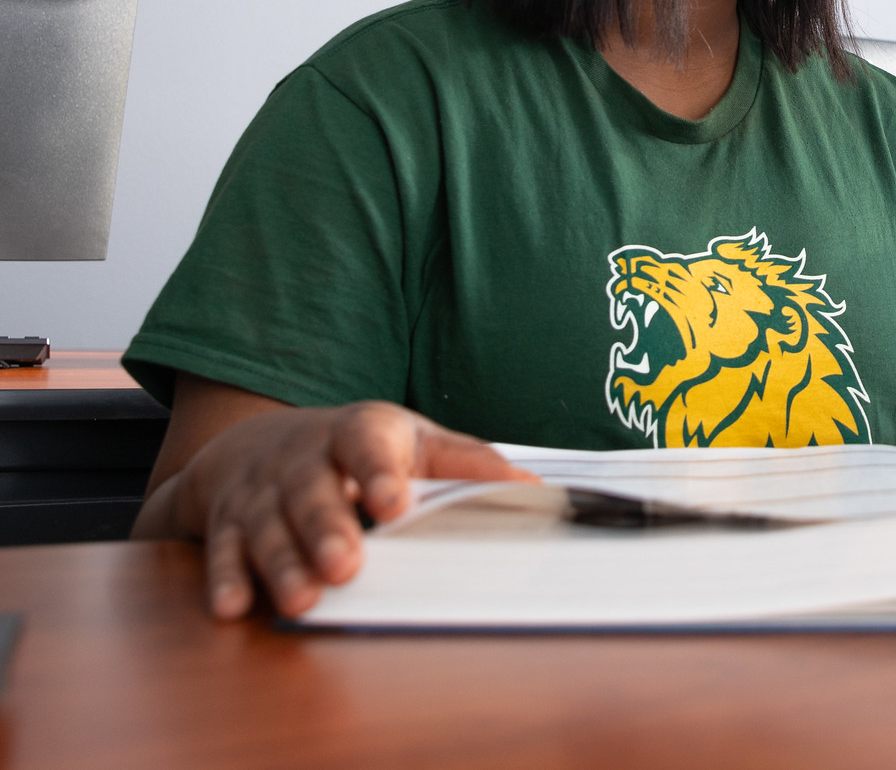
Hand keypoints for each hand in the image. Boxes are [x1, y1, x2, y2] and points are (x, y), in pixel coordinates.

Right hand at [164, 402, 535, 619]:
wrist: (258, 442)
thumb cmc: (358, 447)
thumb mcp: (414, 441)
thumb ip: (466, 464)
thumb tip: (530, 487)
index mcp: (357, 432)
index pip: (367, 446)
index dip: (380, 472)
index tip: (395, 502)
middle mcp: (302, 460)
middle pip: (312, 492)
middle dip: (326, 529)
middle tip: (346, 565)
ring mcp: (261, 493)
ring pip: (267, 526)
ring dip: (281, 563)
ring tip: (302, 598)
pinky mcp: (227, 523)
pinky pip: (223, 551)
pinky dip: (226, 579)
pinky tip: (234, 606)